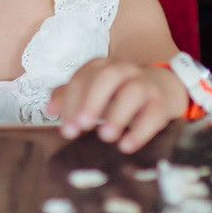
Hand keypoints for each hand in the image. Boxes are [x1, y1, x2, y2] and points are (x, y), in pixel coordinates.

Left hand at [47, 58, 188, 153]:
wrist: (161, 89)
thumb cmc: (118, 93)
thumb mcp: (94, 93)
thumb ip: (70, 98)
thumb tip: (50, 110)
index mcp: (102, 66)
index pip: (83, 78)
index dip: (72, 103)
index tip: (67, 129)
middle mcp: (124, 70)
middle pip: (108, 77)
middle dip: (92, 101)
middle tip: (83, 126)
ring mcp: (145, 84)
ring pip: (134, 92)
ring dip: (117, 115)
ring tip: (106, 137)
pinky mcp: (161, 103)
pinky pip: (154, 114)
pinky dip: (140, 131)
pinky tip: (126, 146)